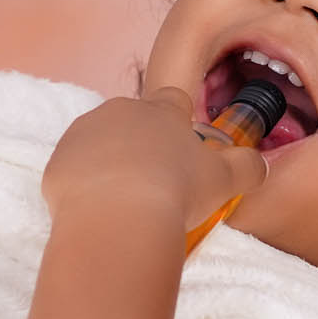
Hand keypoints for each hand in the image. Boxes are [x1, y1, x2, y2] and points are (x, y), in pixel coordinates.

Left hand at [41, 85, 268, 232]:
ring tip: (126, 202)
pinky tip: (100, 213)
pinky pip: (74, 171)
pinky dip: (85, 188)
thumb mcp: (227, 180)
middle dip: (143, 146)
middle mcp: (120, 112)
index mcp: (162, 111)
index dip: (179, 122)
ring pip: (99, 144)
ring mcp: (84, 134)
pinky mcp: (58, 162)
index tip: (182, 148)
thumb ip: (247, 168)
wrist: (117, 218)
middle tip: (156, 184)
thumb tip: (259, 165)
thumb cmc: (176, 192)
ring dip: (111, 164)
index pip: (173, 101)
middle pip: (133, 121)